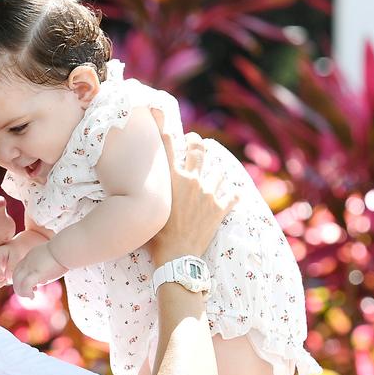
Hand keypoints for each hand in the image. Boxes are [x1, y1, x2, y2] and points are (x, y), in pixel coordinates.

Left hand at [12, 242, 67, 298]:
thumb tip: (45, 277)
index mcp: (31, 256)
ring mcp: (31, 267)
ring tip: (30, 296)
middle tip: (29, 294)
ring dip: (21, 291)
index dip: (22, 279)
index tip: (33, 286)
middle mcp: (28, 261)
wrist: (66, 248)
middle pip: (15, 275)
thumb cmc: (64, 253)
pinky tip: (32, 296)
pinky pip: (25, 285)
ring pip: (17, 281)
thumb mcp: (51, 258)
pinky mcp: (36, 273)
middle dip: (19, 286)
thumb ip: (45, 266)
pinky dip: (26, 292)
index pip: (19, 269)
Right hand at [148, 131, 235, 265]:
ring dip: (216, 174)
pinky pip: (233, 196)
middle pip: (198, 151)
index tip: (162, 118)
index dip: (164, 130)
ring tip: (214, 177)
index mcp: (172, 180)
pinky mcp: (220, 208)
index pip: (167, 148)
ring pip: (218, 172)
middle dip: (196, 142)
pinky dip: (233, 196)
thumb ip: (150, 192)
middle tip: (195, 141)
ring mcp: (208, 193)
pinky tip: (234, 196)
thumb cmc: (157, 236)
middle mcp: (191, 181)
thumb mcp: (150, 208)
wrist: (176, 255)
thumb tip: (139, 187)